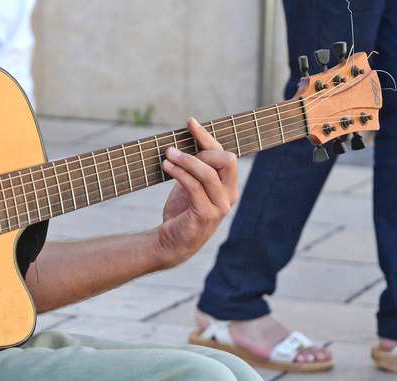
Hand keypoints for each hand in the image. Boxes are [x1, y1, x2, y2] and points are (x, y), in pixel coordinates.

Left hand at [155, 117, 237, 265]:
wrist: (171, 242)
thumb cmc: (181, 212)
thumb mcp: (190, 185)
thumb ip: (196, 167)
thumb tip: (187, 139)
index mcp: (229, 186)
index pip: (225, 155)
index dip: (207, 137)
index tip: (190, 122)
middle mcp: (229, 196)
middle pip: (226, 161)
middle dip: (201, 150)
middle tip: (175, 151)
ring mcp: (220, 207)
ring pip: (208, 173)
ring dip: (186, 161)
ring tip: (168, 156)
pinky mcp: (206, 215)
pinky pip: (194, 186)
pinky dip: (179, 173)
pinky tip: (167, 167)